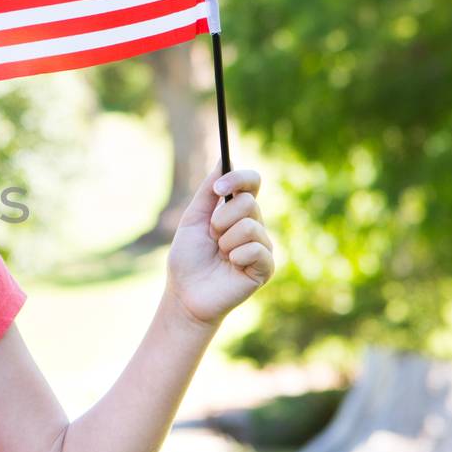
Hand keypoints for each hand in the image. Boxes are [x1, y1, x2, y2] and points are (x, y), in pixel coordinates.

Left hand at [164, 163, 275, 327]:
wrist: (185, 293)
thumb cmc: (188, 258)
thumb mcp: (194, 219)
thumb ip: (209, 191)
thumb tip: (223, 158)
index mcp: (237, 211)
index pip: (252, 182)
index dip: (239, 179)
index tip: (219, 188)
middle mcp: (254, 225)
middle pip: (249, 203)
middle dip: (221, 219)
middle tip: (212, 237)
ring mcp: (262, 246)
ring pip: (250, 226)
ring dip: (225, 241)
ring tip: (220, 255)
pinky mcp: (266, 267)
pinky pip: (256, 249)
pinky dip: (236, 256)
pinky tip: (230, 266)